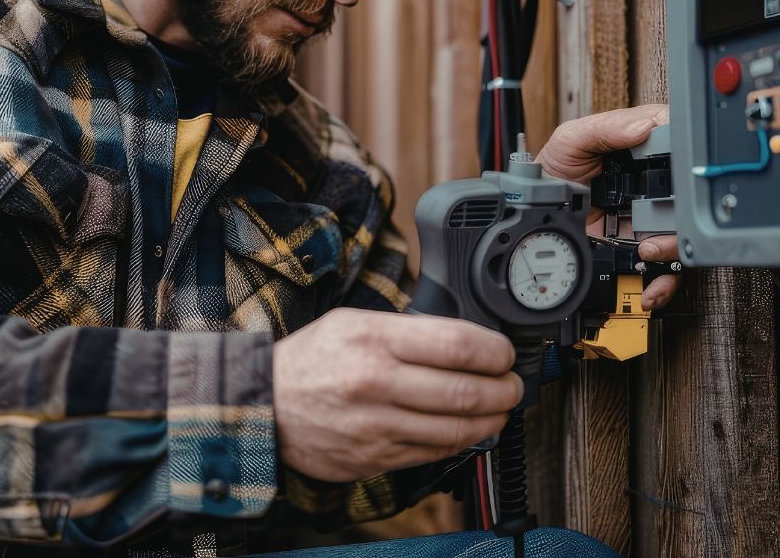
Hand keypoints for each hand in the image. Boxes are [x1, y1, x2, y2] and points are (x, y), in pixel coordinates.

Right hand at [272, 308, 522, 482]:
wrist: (266, 406)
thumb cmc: (311, 360)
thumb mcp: (353, 322)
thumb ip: (406, 329)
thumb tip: (463, 341)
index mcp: (374, 339)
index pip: (456, 344)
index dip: (495, 350)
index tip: (505, 353)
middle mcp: (377, 382)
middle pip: (465, 390)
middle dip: (505, 389)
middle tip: (513, 384)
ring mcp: (377, 425)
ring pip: (457, 428)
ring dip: (492, 420)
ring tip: (501, 409)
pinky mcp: (376, 457)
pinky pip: (434, 452)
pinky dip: (461, 441)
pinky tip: (470, 430)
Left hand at [537, 104, 679, 310]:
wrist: (539, 206)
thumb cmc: (558, 166)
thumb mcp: (573, 138)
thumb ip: (606, 128)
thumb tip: (643, 126)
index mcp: (644, 147)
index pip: (682, 148)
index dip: (685, 162)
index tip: (673, 178)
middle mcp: (655, 181)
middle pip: (689, 197)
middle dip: (682, 214)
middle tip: (658, 222)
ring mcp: (652, 215)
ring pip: (682, 233)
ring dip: (673, 246)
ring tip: (646, 249)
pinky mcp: (644, 243)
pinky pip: (665, 263)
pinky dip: (662, 277)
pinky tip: (649, 278)